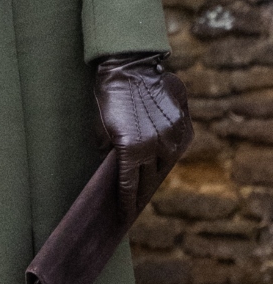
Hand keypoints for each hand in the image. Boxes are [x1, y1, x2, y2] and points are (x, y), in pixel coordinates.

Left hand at [94, 52, 192, 221]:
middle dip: (141, 192)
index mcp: (130, 150)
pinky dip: (169, 156)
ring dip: (155, 174)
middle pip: (149, 180)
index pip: (129, 186)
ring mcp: (171, 138)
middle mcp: (155, 147)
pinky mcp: (182, 127)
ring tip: (148, 184)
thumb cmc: (107, 97)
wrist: (129, 69)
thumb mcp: (99, 128)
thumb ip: (107, 151)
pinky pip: (177, 149)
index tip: (124, 214)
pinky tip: (162, 161)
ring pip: (165, 166)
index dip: (126, 202)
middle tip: (135, 203)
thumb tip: (113, 169)